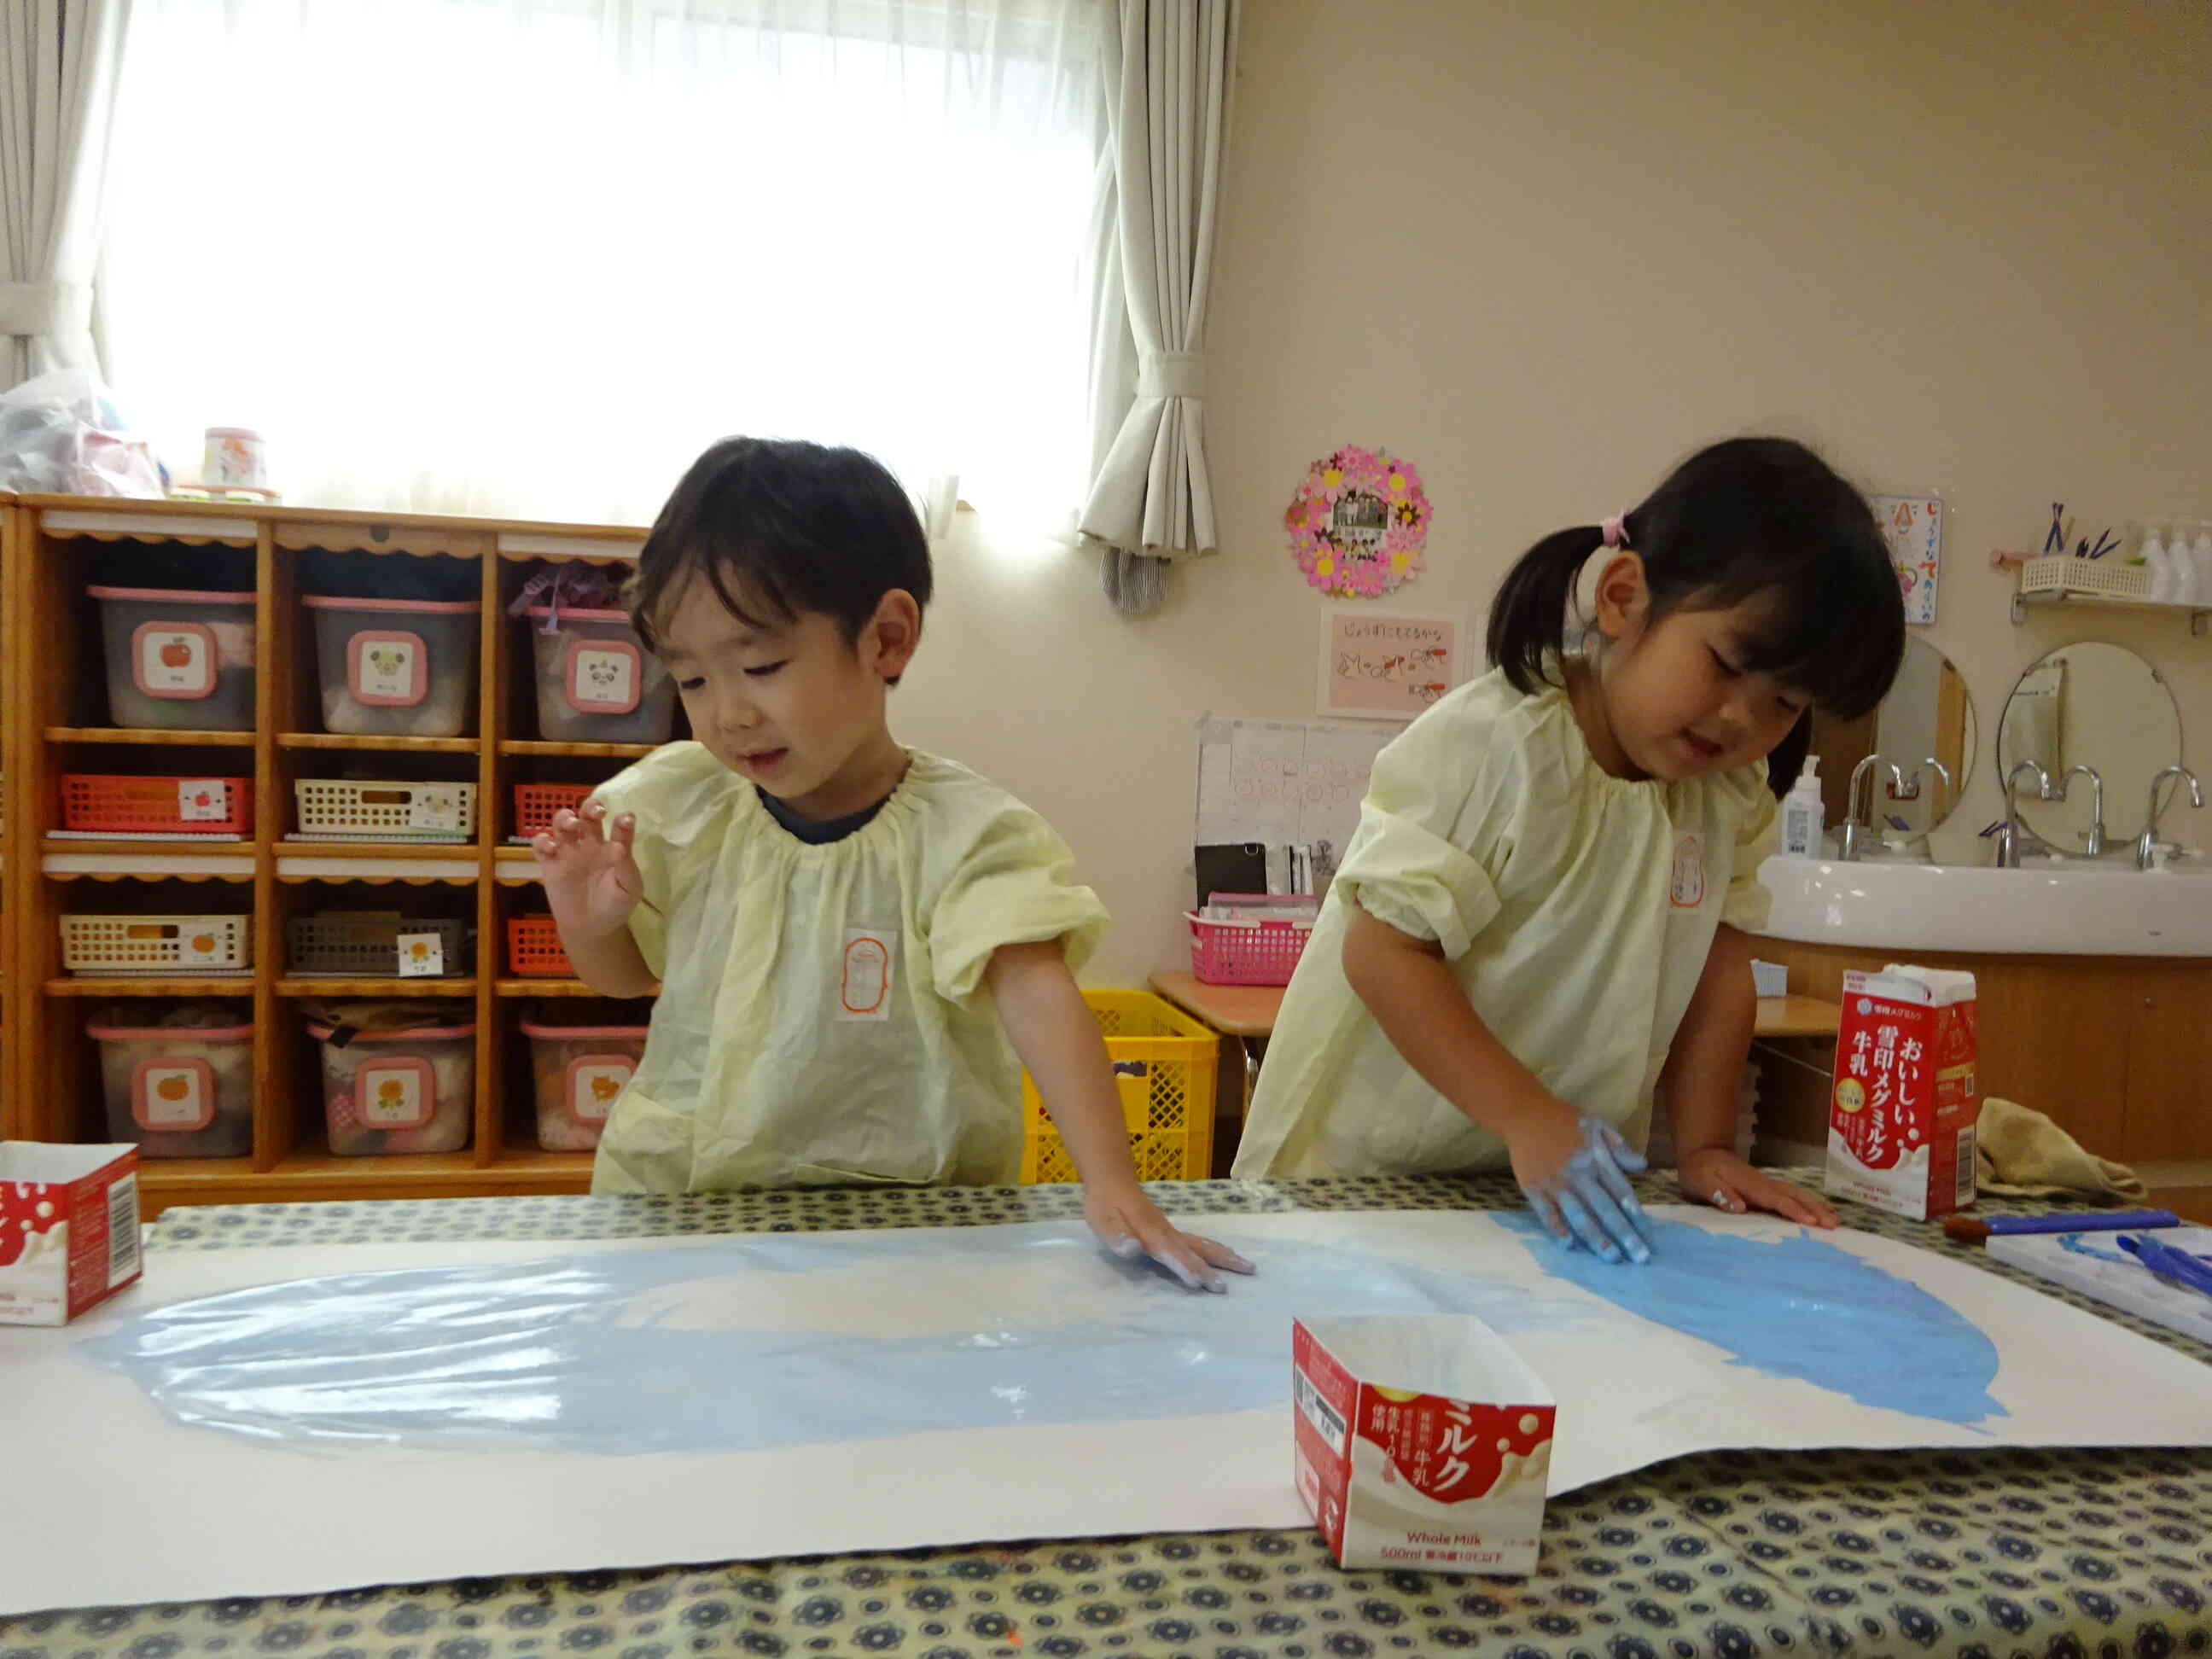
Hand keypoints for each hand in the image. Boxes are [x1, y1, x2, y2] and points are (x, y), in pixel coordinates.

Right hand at [532, 802, 644, 938]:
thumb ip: (626, 867)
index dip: (623, 820)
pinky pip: (540, 844)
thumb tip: (618, 846)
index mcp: (613, 847)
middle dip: (591, 806)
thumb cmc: (615, 906)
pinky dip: (543, 840)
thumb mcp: (629, 889)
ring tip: (573, 826)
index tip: (626, 820)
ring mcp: (569, 851)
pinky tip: (553, 848)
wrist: (592, 928)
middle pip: (587, 814)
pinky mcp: (550, 863)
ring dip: (565, 817)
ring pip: (562, 822)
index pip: (618, 826)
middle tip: (597, 812)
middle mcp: (591, 844)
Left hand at [1085, 1186, 1255, 1293]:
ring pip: (1203, 1244)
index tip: (1202, 1283)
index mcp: (1151, 1235)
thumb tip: (1131, 1249)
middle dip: (1218, 1265)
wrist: (1112, 1181)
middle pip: (1197, 1250)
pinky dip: (1214, 1249)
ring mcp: (1171, 1231)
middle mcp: (1167, 1233)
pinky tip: (1224, 1254)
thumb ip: (1117, 1237)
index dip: (1186, 1268)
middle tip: (1245, 1274)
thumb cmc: (1105, 1206)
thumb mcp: (1102, 1222)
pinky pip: (1198, 1242)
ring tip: (1247, 1266)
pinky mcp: (1170, 1230)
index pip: (1173, 1255)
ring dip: (1224, 1256)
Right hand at [1508, 1105, 1654, 1264]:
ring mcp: (1555, 1184)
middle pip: (1604, 1209)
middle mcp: (1578, 1175)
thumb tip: (1643, 1166)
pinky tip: (1570, 1245)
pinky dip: (1558, 1230)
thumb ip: (1619, 1146)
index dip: (1636, 1214)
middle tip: (1639, 1257)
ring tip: (1612, 1258)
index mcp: (1596, 1159)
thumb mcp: (1597, 1124)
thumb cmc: (1563, 1119)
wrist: (1523, 1113)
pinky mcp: (1534, 1189)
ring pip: (1579, 1216)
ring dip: (1597, 1239)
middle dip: (1624, 1234)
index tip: (1649, 1235)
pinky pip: (1547, 1214)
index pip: (1621, 1192)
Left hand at [1678, 1147, 1838, 1227]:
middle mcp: (1763, 1182)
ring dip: (1816, 1205)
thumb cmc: (1700, 1170)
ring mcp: (1767, 1183)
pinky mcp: (1767, 1187)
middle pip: (1793, 1195)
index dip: (1792, 1210)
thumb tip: (1740, 1208)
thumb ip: (1719, 1193)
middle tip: (1833, 1225)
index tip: (1810, 1221)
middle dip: (1814, 1209)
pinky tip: (1819, 1211)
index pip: (1774, 1198)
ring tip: (1835, 1221)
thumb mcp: (1701, 1181)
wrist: (1703, 1153)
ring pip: (1796, 1193)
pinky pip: (1792, 1194)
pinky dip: (1808, 1202)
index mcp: (1748, 1183)